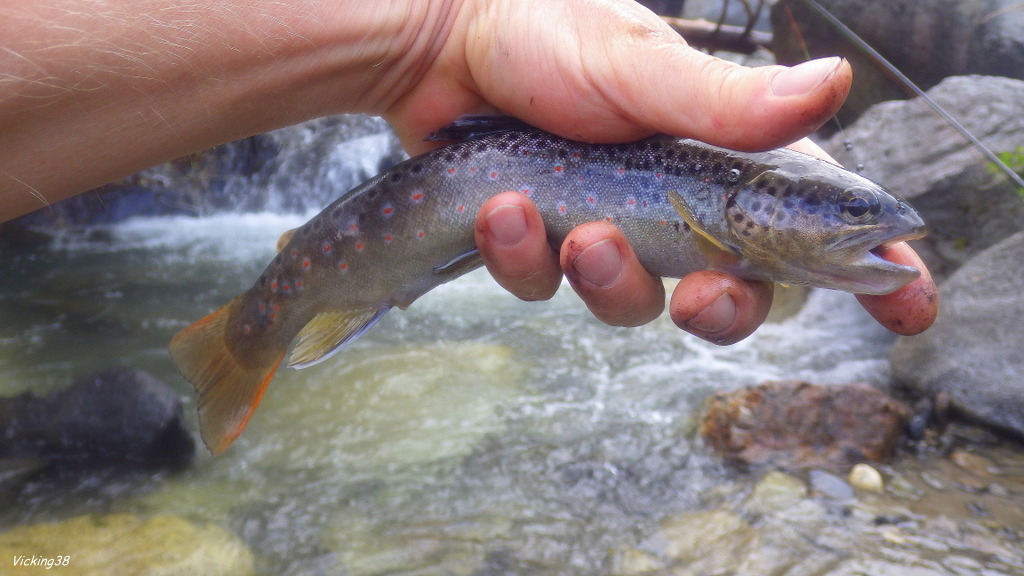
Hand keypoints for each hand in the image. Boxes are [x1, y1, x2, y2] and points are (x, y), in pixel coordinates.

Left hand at [379, 0, 935, 341]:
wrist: (443, 46)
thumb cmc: (547, 34)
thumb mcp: (641, 64)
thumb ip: (728, 98)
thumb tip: (833, 84)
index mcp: (721, 157)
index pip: (810, 224)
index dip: (865, 272)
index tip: (905, 308)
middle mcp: (673, 202)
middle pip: (730, 295)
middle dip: (719, 309)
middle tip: (699, 296)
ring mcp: (608, 229)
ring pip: (631, 303)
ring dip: (606, 275)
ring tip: (573, 226)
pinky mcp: (543, 246)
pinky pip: (544, 285)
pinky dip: (523, 254)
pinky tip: (503, 208)